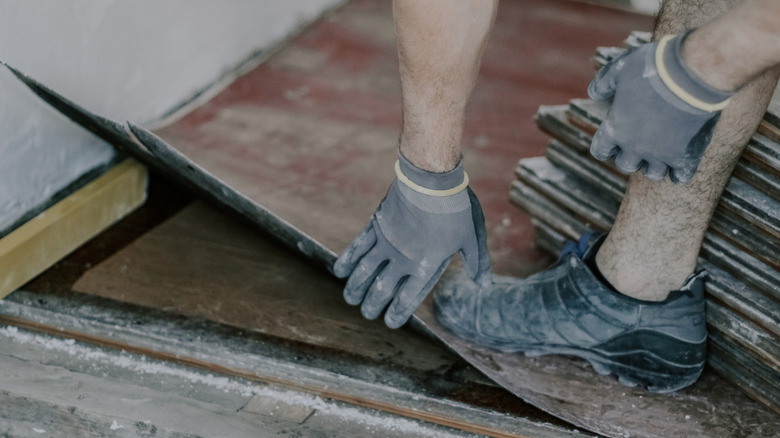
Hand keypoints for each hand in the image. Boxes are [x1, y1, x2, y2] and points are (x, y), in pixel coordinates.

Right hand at [334, 152, 491, 328]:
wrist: (432, 177)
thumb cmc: (456, 207)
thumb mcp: (472, 236)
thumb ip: (477, 262)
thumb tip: (484, 285)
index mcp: (426, 264)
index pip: (407, 298)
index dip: (397, 313)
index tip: (390, 322)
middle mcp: (403, 258)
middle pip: (381, 289)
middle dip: (372, 305)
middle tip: (368, 313)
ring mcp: (386, 242)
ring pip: (364, 272)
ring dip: (355, 288)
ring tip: (350, 300)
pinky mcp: (376, 225)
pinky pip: (357, 247)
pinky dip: (347, 260)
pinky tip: (339, 271)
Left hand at [588, 32, 733, 183]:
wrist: (692, 73)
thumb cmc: (653, 67)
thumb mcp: (621, 68)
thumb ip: (604, 82)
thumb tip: (593, 94)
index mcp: (615, 129)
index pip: (601, 151)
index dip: (607, 145)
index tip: (616, 138)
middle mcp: (634, 147)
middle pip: (627, 165)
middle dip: (632, 156)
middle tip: (642, 141)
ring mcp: (661, 154)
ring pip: (654, 173)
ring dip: (656, 164)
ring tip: (664, 150)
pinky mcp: (686, 156)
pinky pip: (680, 176)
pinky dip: (680, 172)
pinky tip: (682, 160)